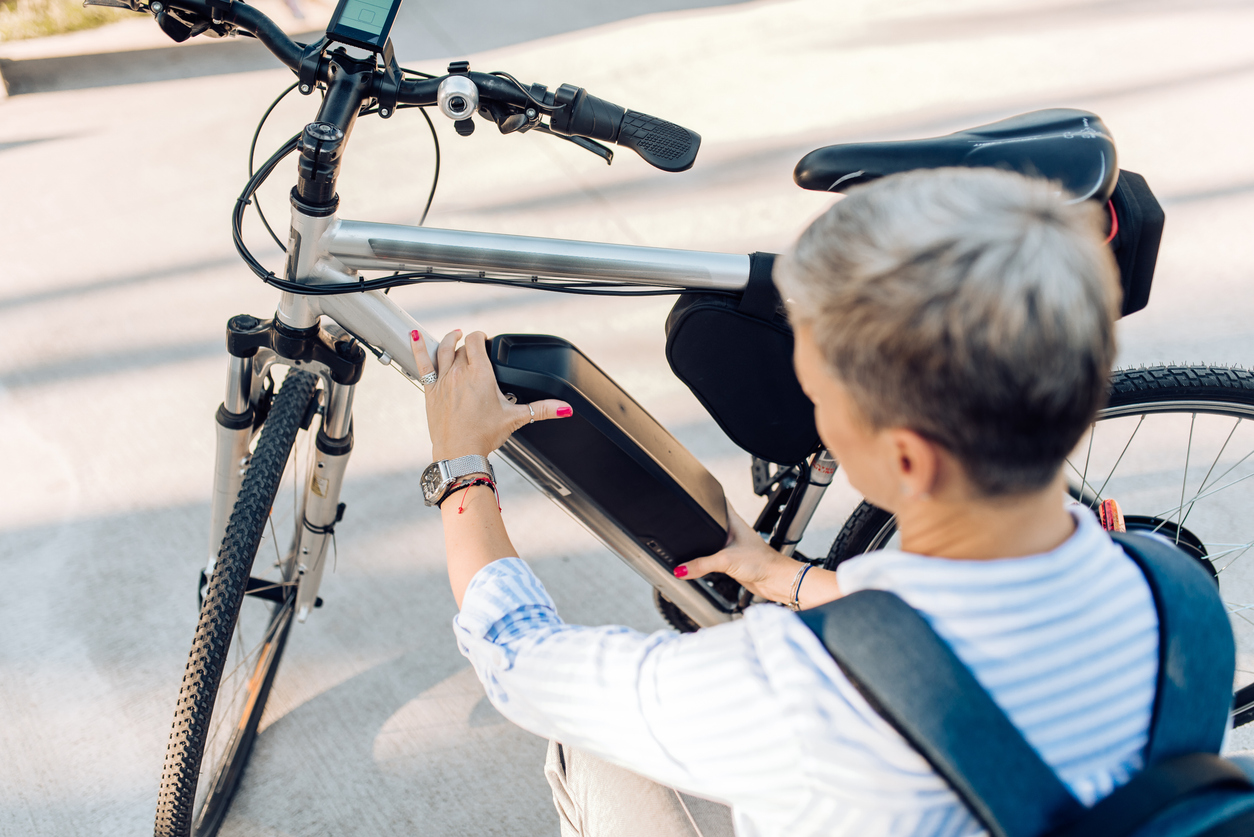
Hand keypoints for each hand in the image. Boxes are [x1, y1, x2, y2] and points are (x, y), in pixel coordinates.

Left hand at [411, 329, 572, 460]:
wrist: (459, 453)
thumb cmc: (484, 436)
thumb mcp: (515, 419)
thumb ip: (542, 409)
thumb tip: (564, 408)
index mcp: (480, 374)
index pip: (476, 341)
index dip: (480, 337)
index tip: (484, 340)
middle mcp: (460, 373)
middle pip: (462, 347)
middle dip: (469, 344)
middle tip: (474, 348)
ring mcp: (443, 380)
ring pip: (443, 350)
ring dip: (449, 340)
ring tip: (454, 336)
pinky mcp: (430, 391)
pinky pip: (422, 362)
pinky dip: (418, 346)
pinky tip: (414, 334)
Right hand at [674, 505, 802, 603]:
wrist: (774, 580)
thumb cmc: (761, 562)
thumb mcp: (725, 560)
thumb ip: (701, 564)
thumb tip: (681, 568)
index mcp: (733, 521)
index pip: (718, 500)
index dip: (705, 494)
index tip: (693, 490)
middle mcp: (732, 531)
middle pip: (712, 520)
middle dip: (699, 520)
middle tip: (685, 518)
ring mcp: (732, 546)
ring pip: (712, 540)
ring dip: (702, 542)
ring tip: (689, 541)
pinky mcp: (731, 560)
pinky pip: (714, 557)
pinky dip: (705, 559)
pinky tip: (699, 562)